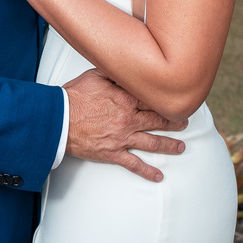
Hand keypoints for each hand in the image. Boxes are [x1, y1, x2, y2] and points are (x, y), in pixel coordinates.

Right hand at [63, 69, 186, 182]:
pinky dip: (148, 171)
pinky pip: (134, 164)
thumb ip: (114, 72)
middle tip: (184, 123)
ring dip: (169, 145)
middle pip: (158, 121)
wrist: (58, 119)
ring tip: (181, 147)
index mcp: (125, 99)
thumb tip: (127, 66)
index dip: (166, 101)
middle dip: (174, 122)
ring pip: (152, 143)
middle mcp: (128, 119)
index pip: (152, 100)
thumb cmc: (74, 97)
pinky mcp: (113, 153)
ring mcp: (122, 138)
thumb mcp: (95, 75)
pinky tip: (159, 175)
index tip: (175, 101)